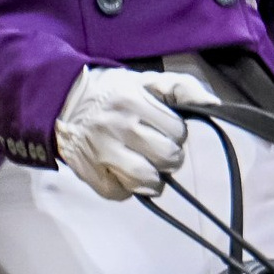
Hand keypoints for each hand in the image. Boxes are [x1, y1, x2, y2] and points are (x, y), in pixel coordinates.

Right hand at [53, 66, 218, 199]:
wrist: (60, 101)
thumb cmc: (112, 92)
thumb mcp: (145, 80)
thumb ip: (181, 87)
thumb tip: (214, 104)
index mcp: (132, 99)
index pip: (177, 131)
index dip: (176, 132)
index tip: (165, 128)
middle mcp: (116, 125)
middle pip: (166, 157)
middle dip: (169, 156)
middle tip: (158, 149)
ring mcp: (100, 151)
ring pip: (146, 180)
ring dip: (153, 178)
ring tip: (148, 167)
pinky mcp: (87, 172)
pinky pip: (120, 193)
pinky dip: (126, 188)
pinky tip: (123, 173)